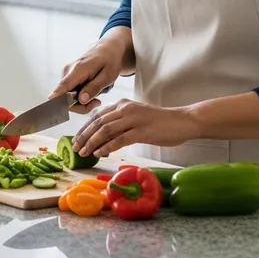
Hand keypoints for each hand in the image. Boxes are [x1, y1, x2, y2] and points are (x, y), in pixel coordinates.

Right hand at [50, 30, 130, 113]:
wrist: (107, 49)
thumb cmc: (109, 61)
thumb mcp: (108, 76)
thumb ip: (94, 88)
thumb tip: (80, 100)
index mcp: (78, 69)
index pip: (64, 85)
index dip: (56, 96)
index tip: (49, 104)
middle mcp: (68, 71)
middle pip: (66, 98)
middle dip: (82, 106)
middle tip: (97, 102)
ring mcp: (66, 73)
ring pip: (68, 98)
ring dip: (84, 101)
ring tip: (98, 92)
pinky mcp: (67, 76)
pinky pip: (70, 93)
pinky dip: (82, 95)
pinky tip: (92, 88)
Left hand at [72, 99, 199, 157]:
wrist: (183, 121)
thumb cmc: (161, 122)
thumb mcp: (137, 118)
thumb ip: (122, 123)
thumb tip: (104, 137)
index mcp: (124, 104)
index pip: (98, 115)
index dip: (85, 128)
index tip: (77, 139)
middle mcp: (126, 108)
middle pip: (98, 122)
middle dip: (84, 136)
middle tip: (75, 147)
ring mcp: (134, 119)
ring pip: (106, 130)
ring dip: (92, 142)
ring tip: (84, 152)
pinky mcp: (142, 131)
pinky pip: (120, 139)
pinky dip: (107, 146)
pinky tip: (99, 153)